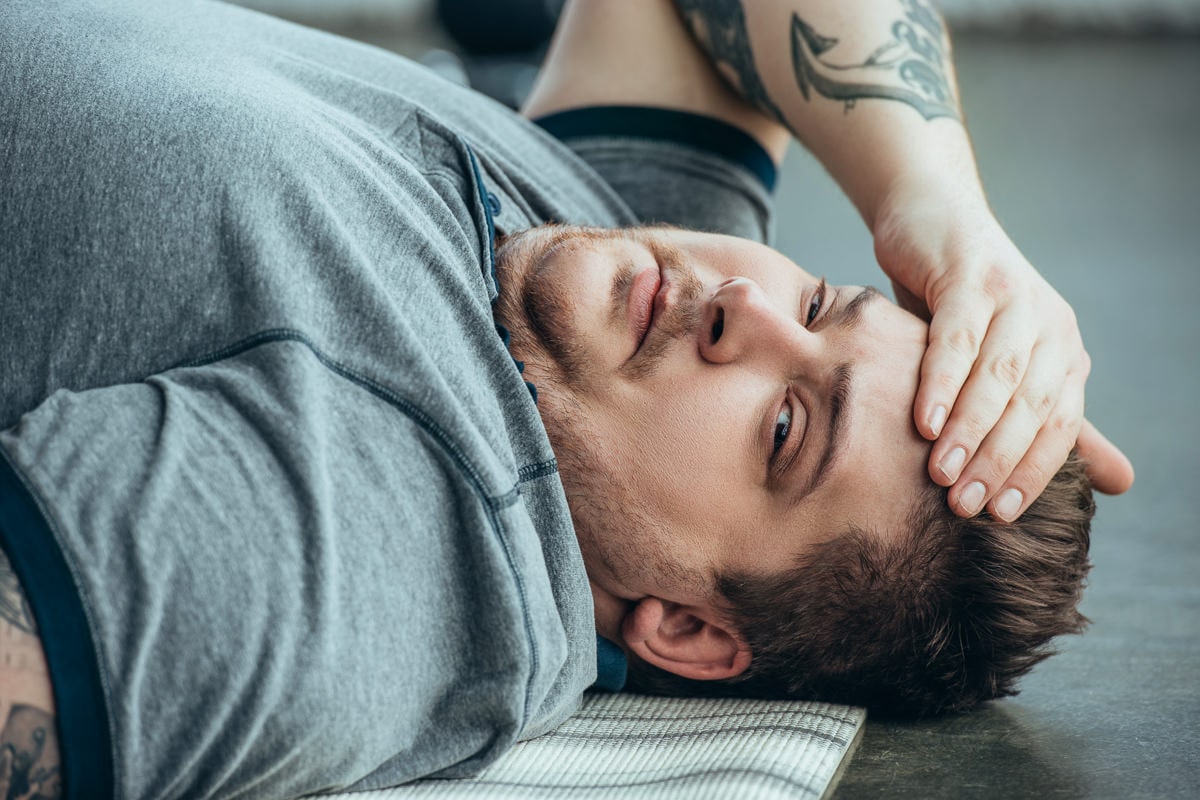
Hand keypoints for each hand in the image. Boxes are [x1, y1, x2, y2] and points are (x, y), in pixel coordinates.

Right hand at [874, 190, 1133, 520]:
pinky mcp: (971, 274)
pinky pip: (957, 338)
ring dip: (971, 431)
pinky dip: (942, 383)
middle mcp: (1049, 324)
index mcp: (1064, 352)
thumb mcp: (1003, 360)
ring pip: (997, 377)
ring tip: (942, 474)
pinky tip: (925, 422)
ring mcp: (1013, 295)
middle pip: (1029, 407)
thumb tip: (1121, 484)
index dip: (1033, 473)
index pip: (1060, 426)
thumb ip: (1052, 420)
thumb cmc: (961, 300)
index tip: (999, 515)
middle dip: (998, 462)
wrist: (931, 217)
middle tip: (963, 506)